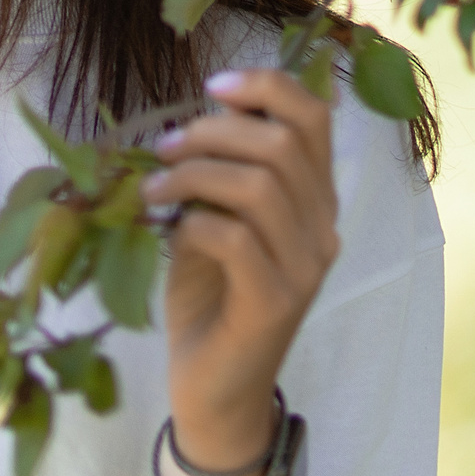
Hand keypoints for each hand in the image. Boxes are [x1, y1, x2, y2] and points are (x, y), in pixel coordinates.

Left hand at [144, 68, 339, 472]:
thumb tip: (196, 116)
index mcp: (314, 200)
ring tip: (151, 189)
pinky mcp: (273, 304)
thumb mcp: (212, 219)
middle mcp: (323, 229)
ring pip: (259, 186)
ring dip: (192, 174)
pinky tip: (168, 231)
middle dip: (211, 132)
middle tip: (161, 149)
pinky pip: (236, 238)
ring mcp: (305, 269)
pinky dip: (193, 222)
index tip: (212, 86)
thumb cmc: (209, 297)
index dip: (266, 87)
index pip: (314, 118)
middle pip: (282, 144)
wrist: (212, 389)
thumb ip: (219, 172)